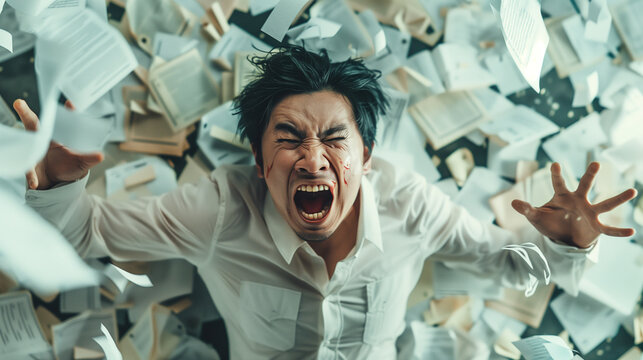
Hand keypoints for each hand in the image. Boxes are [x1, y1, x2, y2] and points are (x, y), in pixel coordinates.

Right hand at [15, 99, 103, 189]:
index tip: (70, 103)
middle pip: (33, 123)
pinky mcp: (30, 166)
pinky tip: (34, 183)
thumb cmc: (70, 166)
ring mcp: (33, 151)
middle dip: (25, 113)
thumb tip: (100, 155)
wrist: (57, 182)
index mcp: (57, 135)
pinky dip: (31, 177)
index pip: (60, 120)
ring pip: (25, 142)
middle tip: (19, 103)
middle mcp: (43, 139)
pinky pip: (29, 170)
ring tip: (17, 130)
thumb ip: (89, 158)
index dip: (65, 111)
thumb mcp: (82, 163)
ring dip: (21, 140)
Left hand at [511, 162, 636, 248]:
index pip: (558, 183)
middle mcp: (579, 201)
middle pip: (585, 186)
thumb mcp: (536, 217)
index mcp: (562, 197)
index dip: (556, 174)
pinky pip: (609, 230)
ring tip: (633, 191)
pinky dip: (619, 232)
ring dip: (618, 198)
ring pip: (605, 204)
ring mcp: (589, 213)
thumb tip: (513, 202)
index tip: (554, 164)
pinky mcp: (596, 227)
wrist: (562, 238)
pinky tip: (632, 232)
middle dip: (589, 175)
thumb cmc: (550, 222)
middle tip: (595, 163)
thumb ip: (527, 209)